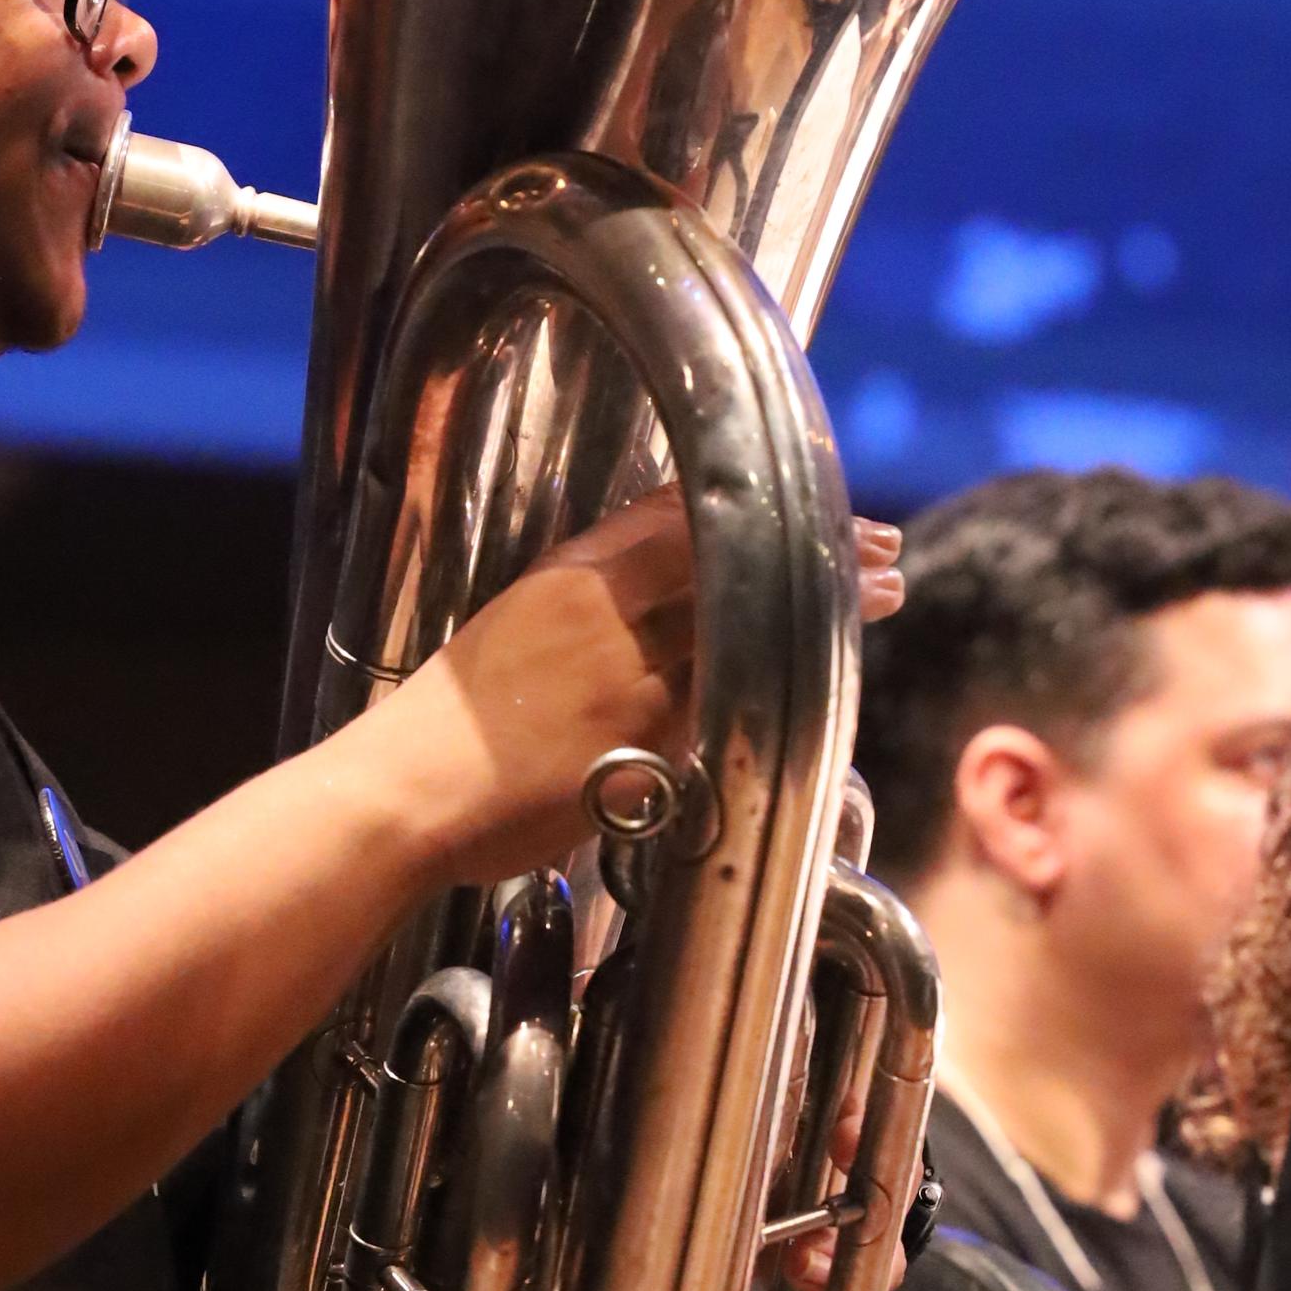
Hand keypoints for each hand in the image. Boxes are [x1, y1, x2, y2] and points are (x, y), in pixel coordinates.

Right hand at [381, 508, 900, 892]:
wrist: (407, 791)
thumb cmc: (446, 725)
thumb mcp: (511, 630)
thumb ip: (586, 611)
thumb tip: (652, 604)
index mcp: (570, 574)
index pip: (682, 511)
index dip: (760, 500)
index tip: (814, 503)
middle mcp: (608, 612)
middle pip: (737, 559)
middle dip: (818, 549)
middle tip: (883, 548)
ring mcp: (631, 678)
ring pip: (753, 629)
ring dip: (825, 612)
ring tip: (882, 597)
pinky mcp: (646, 747)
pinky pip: (735, 709)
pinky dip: (788, 689)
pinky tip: (825, 683)